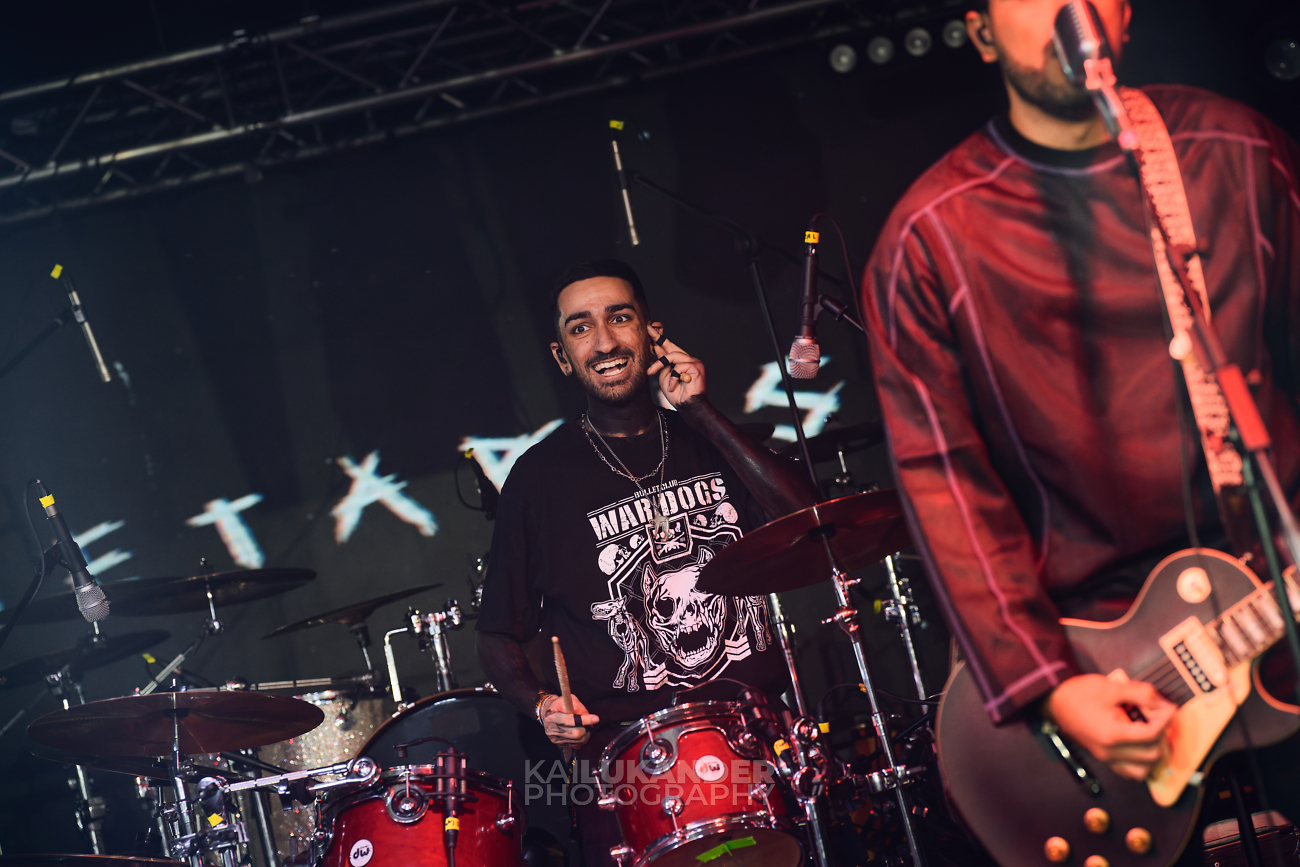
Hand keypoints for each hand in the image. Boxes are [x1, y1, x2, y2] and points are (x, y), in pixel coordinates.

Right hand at [541, 693, 599, 748]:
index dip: (584, 720)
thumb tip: (590, 718)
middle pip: (576, 733)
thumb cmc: (559, 705)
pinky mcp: (559, 744)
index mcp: (552, 716)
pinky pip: (575, 745)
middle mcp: (552, 729)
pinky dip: (581, 740)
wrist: (548, 714)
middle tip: (588, 722)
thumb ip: (579, 708)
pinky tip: (579, 732)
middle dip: (586, 728)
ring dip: (585, 734)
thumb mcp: (568, 699)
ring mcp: (555, 738)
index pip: (571, 720)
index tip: (596, 718)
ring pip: (578, 741)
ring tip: (584, 726)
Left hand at [646, 323, 705, 407]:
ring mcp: (694, 362)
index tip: (650, 328)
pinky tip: (672, 386)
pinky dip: (673, 378)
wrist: (688, 406)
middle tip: (648, 328)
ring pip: (673, 355)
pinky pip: (679, 367)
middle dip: (658, 337)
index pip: (669, 347)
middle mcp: (688, 359)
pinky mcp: (696, 366)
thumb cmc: (677, 394)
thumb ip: (662, 363)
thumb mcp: (664, 375)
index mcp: (680, 362)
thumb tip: (655, 348)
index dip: (659, 338)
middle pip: (671, 345)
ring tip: (651, 372)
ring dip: (659, 364)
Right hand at [1043, 674, 1175, 780]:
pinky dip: (1140, 762)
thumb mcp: (1111, 687)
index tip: (1169, 707)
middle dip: (1162, 735)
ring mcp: (1105, 758)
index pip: (1151, 734)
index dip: (1165, 719)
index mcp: (1112, 734)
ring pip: (1143, 770)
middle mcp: (1110, 752)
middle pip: (1152, 754)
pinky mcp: (1103, 758)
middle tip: (1159, 717)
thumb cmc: (1078, 693)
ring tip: (1151, 733)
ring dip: (1153, 753)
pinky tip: (1139, 745)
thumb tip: (1162, 703)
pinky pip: (1129, 771)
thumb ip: (1140, 693)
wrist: (1053, 702)